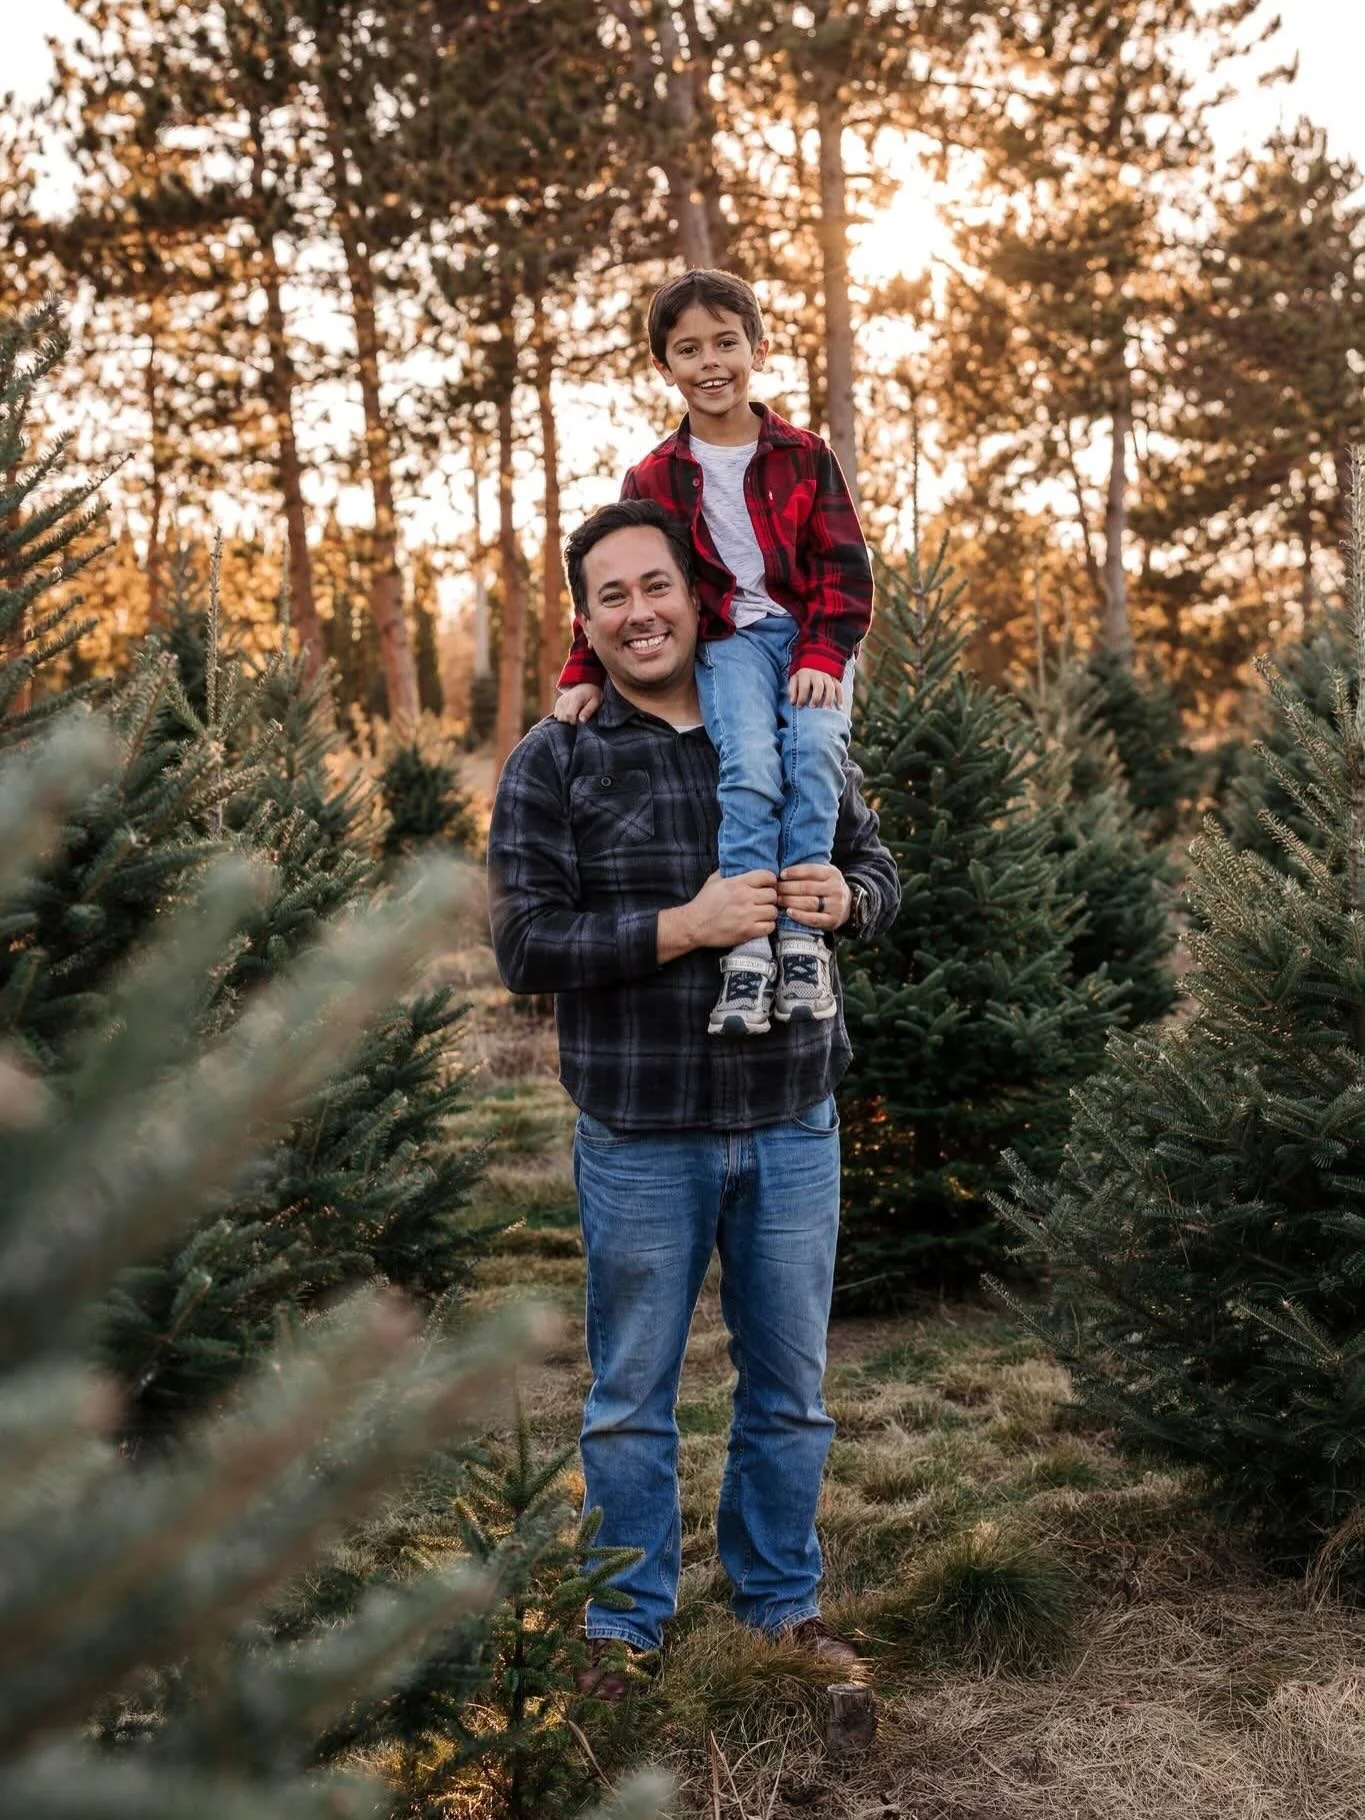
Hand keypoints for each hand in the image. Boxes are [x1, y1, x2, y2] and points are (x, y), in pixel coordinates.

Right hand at [554, 684, 602, 723]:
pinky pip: (557, 714)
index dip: (574, 721)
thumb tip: (582, 720)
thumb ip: (588, 711)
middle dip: (570, 721)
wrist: (586, 686)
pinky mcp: (558, 702)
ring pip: (559, 716)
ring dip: (566, 719)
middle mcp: (566, 699)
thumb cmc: (592, 695)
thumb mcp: (595, 702)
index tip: (580, 719)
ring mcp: (561, 700)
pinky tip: (569, 713)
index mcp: (576, 698)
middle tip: (578, 716)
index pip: (569, 715)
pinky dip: (563, 716)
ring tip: (574, 714)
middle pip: (563, 717)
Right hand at [657, 869, 776, 962]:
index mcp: (738, 883)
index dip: (770, 880)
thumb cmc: (704, 902)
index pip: (766, 876)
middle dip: (770, 898)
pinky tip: (760, 924)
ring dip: (769, 913)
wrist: (694, 925)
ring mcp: (747, 915)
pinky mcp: (747, 931)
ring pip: (773, 911)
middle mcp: (745, 897)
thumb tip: (740, 865)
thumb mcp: (714, 880)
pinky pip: (770, 927)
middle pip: (773, 895)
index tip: (767, 885)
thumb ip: (729, 872)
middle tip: (764, 901)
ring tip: (762, 914)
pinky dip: (767, 926)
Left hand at [778, 862, 850, 931]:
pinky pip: (813, 919)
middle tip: (775, 890)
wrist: (849, 906)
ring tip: (778, 900)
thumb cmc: (827, 888)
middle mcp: (835, 888)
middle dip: (787, 888)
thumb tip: (783, 872)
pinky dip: (800, 916)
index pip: (811, 870)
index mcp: (832, 874)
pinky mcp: (833, 920)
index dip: (794, 872)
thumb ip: (809, 872)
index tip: (781, 875)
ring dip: (790, 901)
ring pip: (809, 903)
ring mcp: (835, 905)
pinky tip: (788, 912)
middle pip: (807, 887)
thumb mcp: (824, 875)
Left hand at [788, 666, 843, 709]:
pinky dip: (840, 698)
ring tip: (826, 710)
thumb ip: (792, 690)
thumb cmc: (802, 675)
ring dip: (829, 699)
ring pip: (830, 688)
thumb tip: (793, 702)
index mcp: (806, 674)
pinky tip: (839, 708)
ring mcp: (828, 677)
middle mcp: (818, 675)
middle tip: (813, 707)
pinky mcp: (835, 679)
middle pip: (819, 686)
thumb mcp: (794, 679)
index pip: (804, 687)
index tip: (799, 707)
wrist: (815, 661)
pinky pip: (839, 688)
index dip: (801, 697)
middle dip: (816, 698)